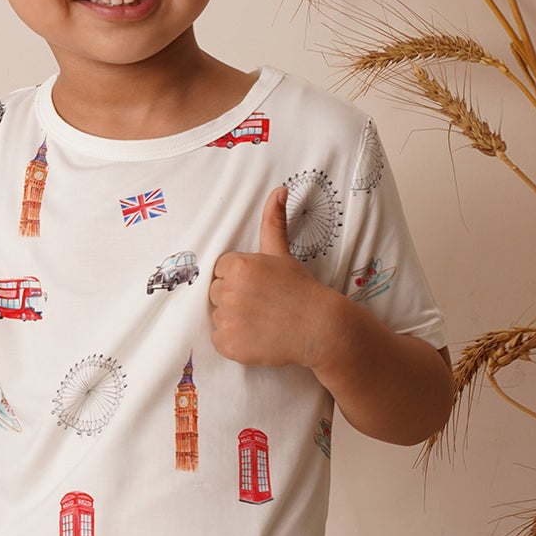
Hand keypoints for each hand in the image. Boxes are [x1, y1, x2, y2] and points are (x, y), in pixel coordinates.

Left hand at [207, 185, 346, 371]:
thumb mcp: (281, 253)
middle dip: (235, 296)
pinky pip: (220, 339)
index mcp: (237, 266)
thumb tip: (279, 190)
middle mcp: (228, 291)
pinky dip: (234, 341)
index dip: (239, 278)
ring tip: (261, 319)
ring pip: (218, 316)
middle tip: (262, 302)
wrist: (318, 328)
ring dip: (234, 319)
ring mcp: (227, 319)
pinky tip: (256, 335)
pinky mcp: (228, 344)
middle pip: (217, 292)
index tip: (258, 285)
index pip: (221, 270)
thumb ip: (272, 222)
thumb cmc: (299, 288)